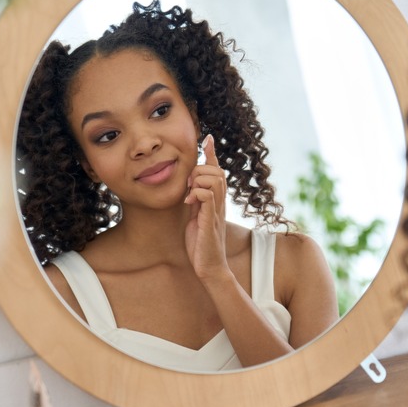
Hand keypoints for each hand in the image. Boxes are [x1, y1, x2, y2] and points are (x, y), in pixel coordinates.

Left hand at [184, 134, 228, 282]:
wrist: (209, 268)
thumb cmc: (201, 245)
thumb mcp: (196, 217)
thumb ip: (196, 201)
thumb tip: (190, 187)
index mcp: (216, 201)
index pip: (217, 172)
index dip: (212, 154)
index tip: (207, 138)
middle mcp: (220, 204)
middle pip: (218, 172)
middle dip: (200, 170)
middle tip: (187, 185)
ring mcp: (217, 212)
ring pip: (215, 180)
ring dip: (198, 181)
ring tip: (188, 194)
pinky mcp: (210, 222)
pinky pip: (208, 197)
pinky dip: (197, 193)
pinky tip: (188, 202)